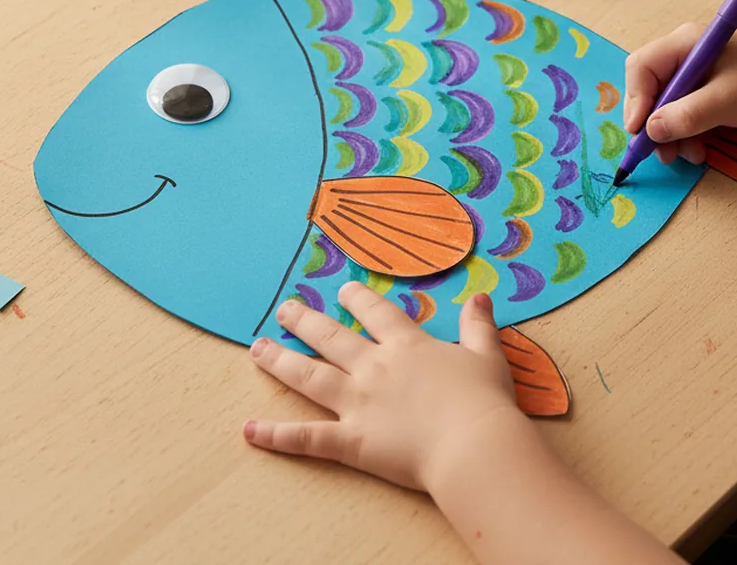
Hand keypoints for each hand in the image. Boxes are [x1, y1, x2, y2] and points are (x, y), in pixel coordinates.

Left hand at [244, 283, 520, 491]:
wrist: (473, 445)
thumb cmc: (484, 402)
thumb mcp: (487, 356)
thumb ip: (479, 326)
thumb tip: (481, 297)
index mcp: (408, 347)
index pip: (377, 314)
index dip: (357, 299)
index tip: (341, 290)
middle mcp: (375, 368)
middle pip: (332, 338)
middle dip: (305, 321)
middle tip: (284, 309)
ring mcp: (358, 403)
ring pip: (310, 377)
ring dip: (280, 362)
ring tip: (257, 349)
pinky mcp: (351, 440)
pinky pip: (307, 437)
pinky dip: (276, 435)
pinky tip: (249, 429)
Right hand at [624, 28, 736, 164]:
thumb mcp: (727, 100)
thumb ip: (688, 115)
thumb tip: (651, 131)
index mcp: (685, 44)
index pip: (642, 67)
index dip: (636, 99)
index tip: (640, 131)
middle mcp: (683, 58)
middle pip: (647, 90)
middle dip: (651, 123)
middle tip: (659, 152)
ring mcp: (692, 78)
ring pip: (661, 110)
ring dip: (669, 136)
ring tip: (685, 156)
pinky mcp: (701, 97)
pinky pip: (679, 119)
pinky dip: (683, 137)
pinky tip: (698, 151)